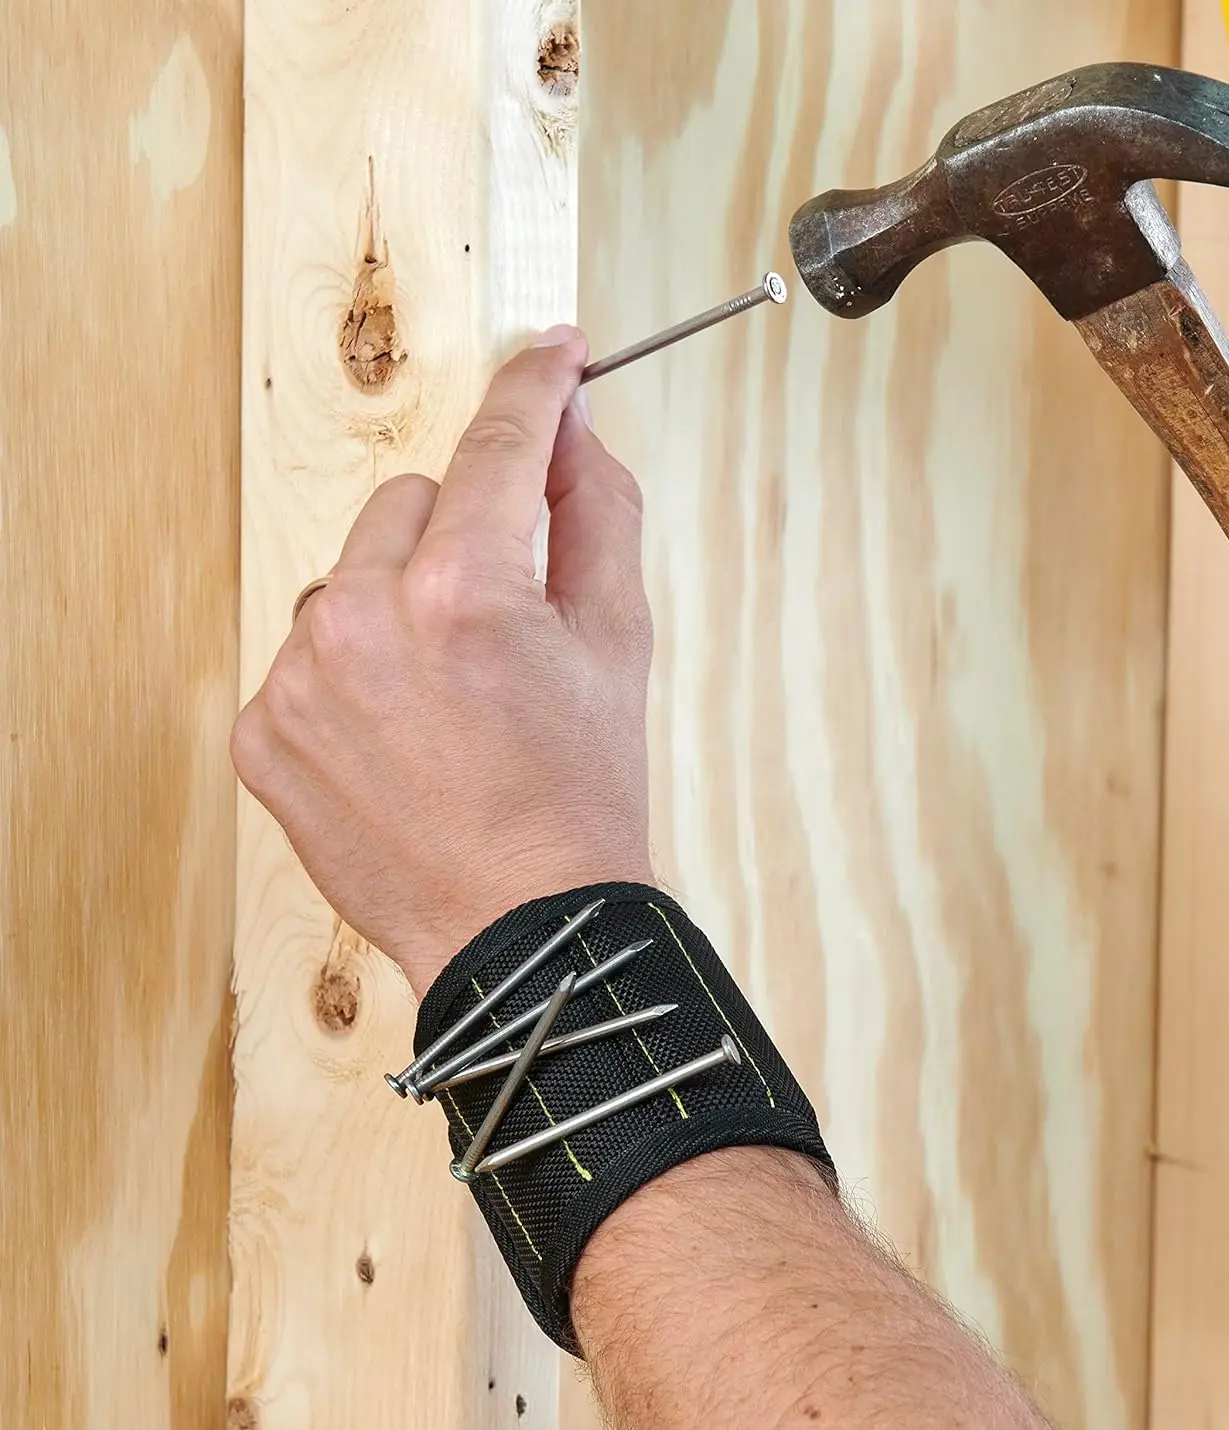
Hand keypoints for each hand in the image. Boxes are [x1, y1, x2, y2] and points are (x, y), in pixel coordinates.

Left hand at [232, 327, 654, 995]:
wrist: (525, 927)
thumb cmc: (580, 797)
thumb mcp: (619, 641)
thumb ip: (596, 512)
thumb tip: (575, 431)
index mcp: (463, 593)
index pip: (496, 445)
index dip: (535, 388)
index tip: (553, 353)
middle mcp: (362, 622)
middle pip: (409, 500)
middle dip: (462, 534)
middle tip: (504, 616)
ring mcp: (299, 681)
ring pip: (350, 574)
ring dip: (400, 602)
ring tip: (450, 691)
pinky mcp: (261, 733)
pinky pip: (307, 650)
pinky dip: (353, 671)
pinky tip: (402, 731)